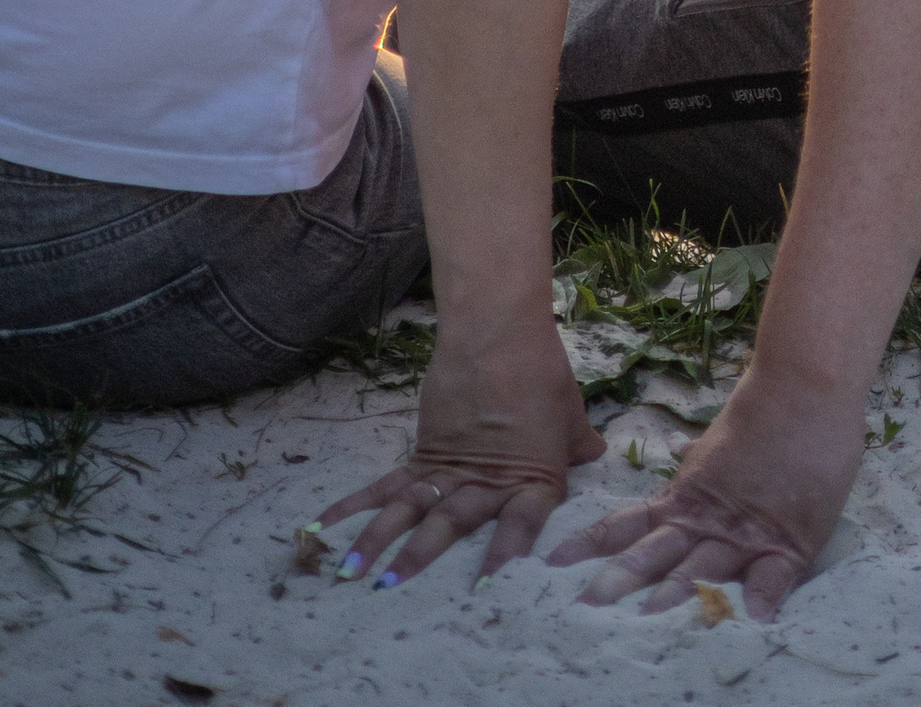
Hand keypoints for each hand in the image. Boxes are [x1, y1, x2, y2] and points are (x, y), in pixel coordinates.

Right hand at [320, 318, 603, 586]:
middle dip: (419, 560)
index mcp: (531, 478)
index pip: (520, 525)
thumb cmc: (541, 368)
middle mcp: (485, 481)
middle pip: (450, 525)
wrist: (498, 328)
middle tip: (391, 593)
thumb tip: (595, 454)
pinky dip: (355, 506)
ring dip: (378, 544)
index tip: (485, 588)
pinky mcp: (422, 451)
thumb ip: (577, 442)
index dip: (504, 556)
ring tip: (350, 576)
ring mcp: (448, 468)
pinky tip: (326, 527)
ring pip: (409, 512)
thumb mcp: (570, 410)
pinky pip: (386, 485)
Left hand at [550, 368, 858, 619]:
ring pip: (702, 568)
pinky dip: (765, 595)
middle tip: (584, 604)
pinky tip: (755, 618)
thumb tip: (671, 448)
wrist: (804, 389)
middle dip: (619, 579)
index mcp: (686, 496)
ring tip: (648, 619)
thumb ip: (694, 455)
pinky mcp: (789, 541)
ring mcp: (744, 533)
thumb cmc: (762, 410)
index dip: (592, 544)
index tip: (554, 563)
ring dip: (676, 594)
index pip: (628, 524)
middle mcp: (705, 520)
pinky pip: (774, 575)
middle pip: (654, 553)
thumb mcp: (718, 437)